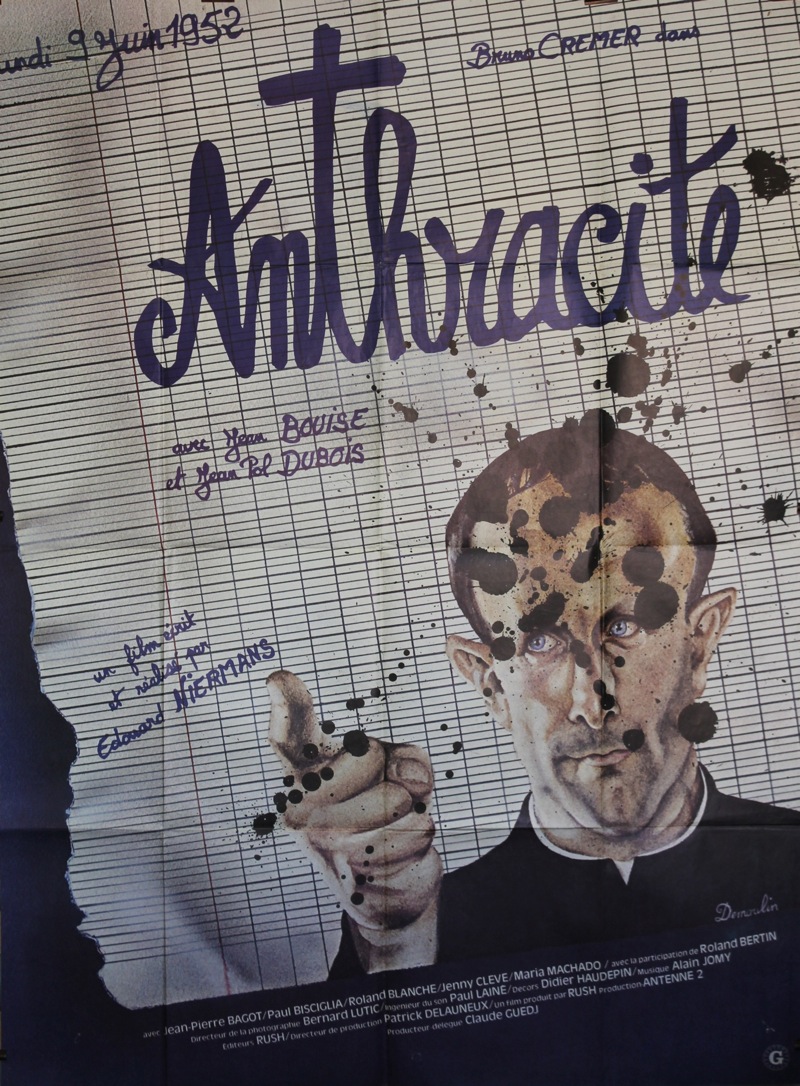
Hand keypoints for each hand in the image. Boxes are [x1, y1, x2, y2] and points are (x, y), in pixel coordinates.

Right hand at [266, 670, 441, 970]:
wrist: (387, 887)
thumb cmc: (387, 812)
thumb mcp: (401, 771)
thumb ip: (408, 761)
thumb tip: (409, 782)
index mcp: (306, 770)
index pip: (289, 735)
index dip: (287, 706)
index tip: (278, 679)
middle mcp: (301, 803)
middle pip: (370, 753)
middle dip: (395, 772)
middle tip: (384, 799)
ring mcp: (324, 839)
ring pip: (397, 797)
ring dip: (413, 810)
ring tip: (391, 827)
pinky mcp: (354, 869)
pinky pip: (415, 829)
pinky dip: (420, 837)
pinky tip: (396, 853)